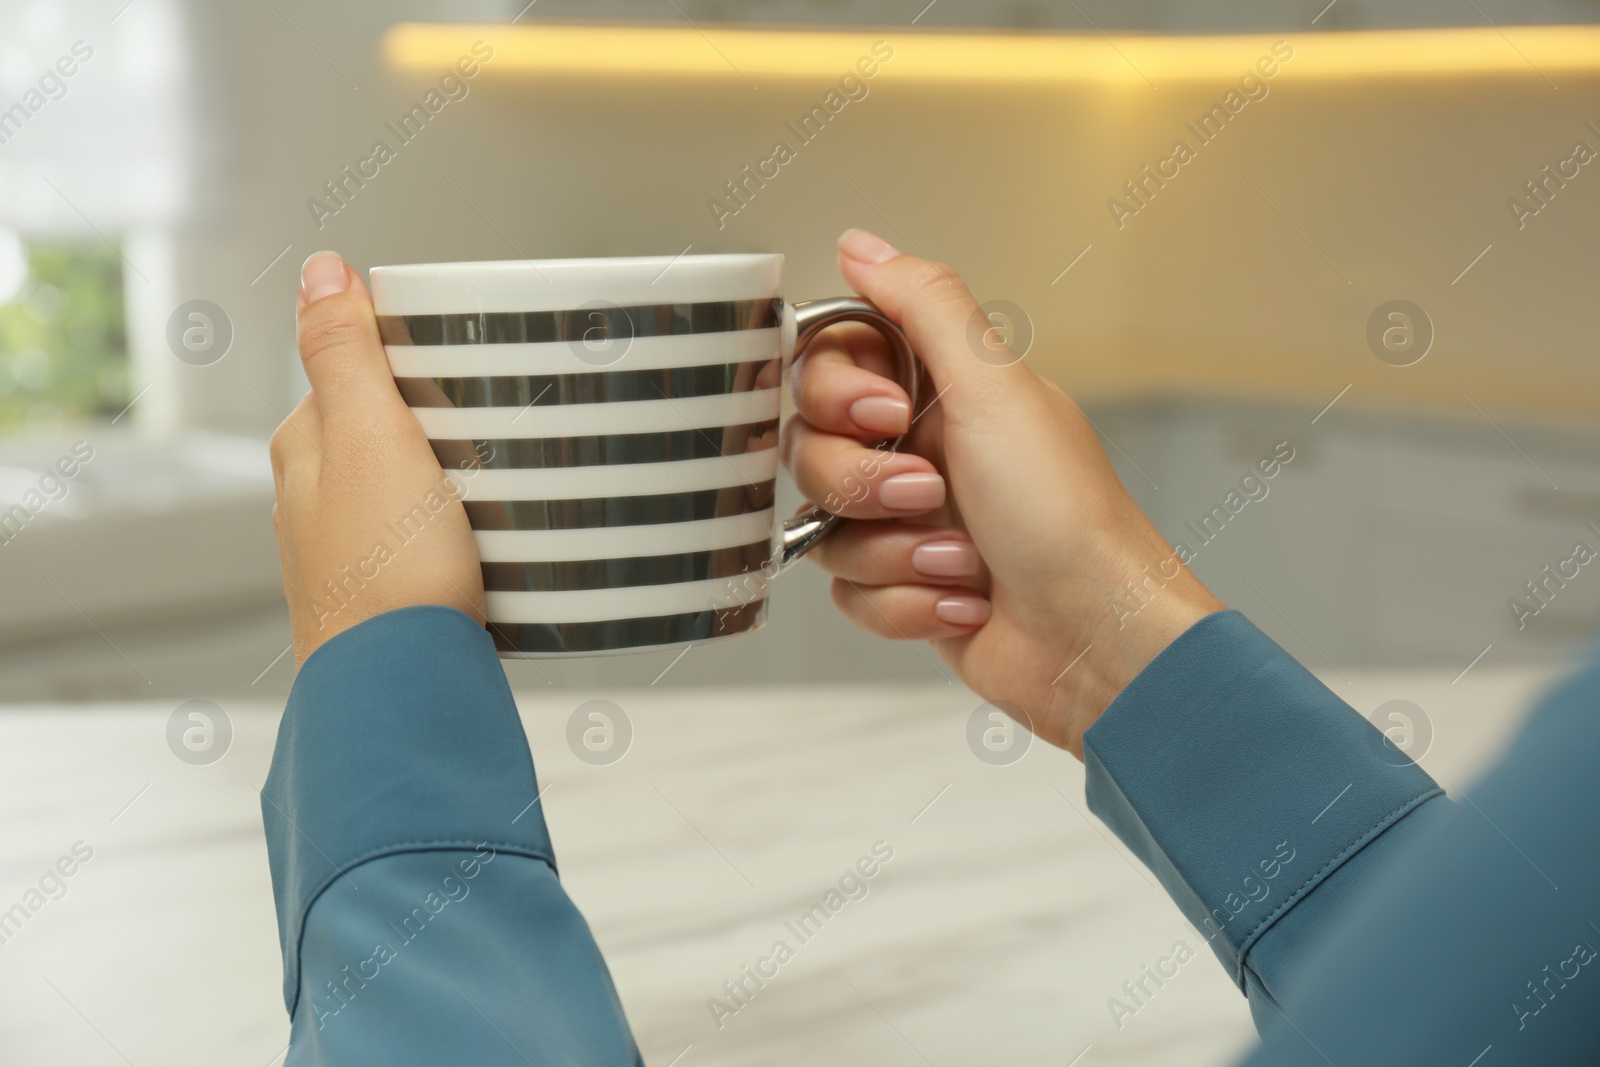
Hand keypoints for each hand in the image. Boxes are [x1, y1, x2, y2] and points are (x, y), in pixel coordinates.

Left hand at [270, 251, 484, 666]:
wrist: (400, 690)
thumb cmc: (385, 571)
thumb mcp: (369, 435)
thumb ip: (343, 351)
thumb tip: (319, 268)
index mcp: (304, 447)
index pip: (353, 369)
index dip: (409, 357)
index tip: (466, 359)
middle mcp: (313, 499)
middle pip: (385, 429)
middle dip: (439, 421)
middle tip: (500, 423)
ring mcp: (350, 551)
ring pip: (409, 487)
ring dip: (454, 479)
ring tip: (505, 484)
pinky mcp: (389, 595)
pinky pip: (429, 541)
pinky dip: (459, 531)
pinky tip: (489, 543)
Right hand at [782, 230, 1223, 756]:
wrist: (1096, 638)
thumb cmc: (1066, 516)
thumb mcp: (995, 388)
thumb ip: (921, 304)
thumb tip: (862, 245)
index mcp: (941, 390)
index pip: (830, 364)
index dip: (837, 392)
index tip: (882, 410)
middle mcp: (919, 449)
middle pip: (811, 448)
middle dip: (866, 484)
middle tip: (931, 493)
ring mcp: (909, 523)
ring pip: (826, 526)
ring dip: (895, 552)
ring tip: (964, 562)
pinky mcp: (905, 588)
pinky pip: (848, 590)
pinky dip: (904, 603)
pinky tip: (964, 602)